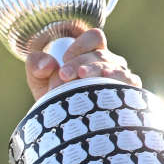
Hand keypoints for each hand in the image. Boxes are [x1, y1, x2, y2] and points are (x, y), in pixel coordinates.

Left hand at [25, 27, 140, 101]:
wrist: (68, 126)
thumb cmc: (55, 97)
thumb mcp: (39, 81)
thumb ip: (36, 65)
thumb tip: (47, 64)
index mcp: (92, 53)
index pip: (94, 37)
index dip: (80, 45)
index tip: (64, 59)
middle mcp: (109, 62)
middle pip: (100, 55)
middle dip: (79, 63)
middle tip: (63, 75)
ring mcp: (120, 77)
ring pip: (114, 67)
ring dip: (96, 71)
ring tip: (82, 76)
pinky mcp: (128, 92)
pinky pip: (128, 82)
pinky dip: (118, 81)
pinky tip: (106, 82)